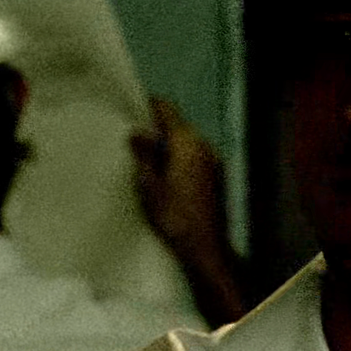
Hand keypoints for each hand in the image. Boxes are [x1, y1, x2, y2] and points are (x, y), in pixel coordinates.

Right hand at [129, 98, 226, 259]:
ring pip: (187, 143)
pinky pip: (195, 158)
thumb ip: (144, 155)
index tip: (134, 104)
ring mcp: (214, 161)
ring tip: (146, 158)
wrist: (206, 246)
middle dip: (157, 128)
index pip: (168, 111)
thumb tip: (137, 133)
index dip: (151, 105)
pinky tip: (165, 175)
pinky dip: (179, 159)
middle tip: (133, 136)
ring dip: (169, 145)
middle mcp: (204, 146)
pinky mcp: (217, 177)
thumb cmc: (175, 215)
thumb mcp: (149, 184)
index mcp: (186, 143)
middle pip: (178, 126)